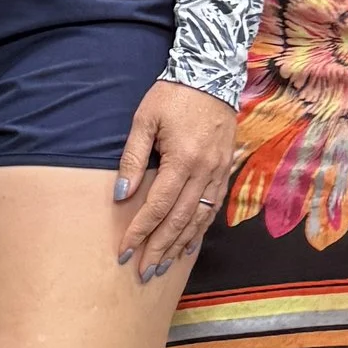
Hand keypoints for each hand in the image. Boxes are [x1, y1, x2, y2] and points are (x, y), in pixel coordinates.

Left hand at [114, 77, 243, 282]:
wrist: (212, 76)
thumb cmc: (173, 95)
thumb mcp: (145, 120)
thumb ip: (132, 158)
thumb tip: (122, 195)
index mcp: (183, 159)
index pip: (158, 206)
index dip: (140, 231)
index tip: (125, 251)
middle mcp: (204, 172)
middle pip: (180, 220)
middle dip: (160, 248)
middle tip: (143, 272)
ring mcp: (219, 173)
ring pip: (199, 219)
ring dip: (180, 245)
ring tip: (164, 266)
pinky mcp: (225, 170)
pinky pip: (212, 208)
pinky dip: (200, 230)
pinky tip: (189, 244)